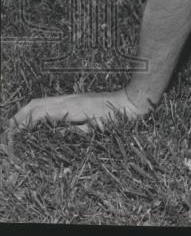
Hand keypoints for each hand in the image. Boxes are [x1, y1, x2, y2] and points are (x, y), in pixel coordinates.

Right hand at [9, 89, 147, 131]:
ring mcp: (72, 97)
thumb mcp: (97, 129)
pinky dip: (36, 110)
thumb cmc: (118, 117)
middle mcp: (68, 99)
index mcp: (70, 107)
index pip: (37, 114)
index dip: (22, 126)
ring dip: (25, 113)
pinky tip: (35, 120)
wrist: (133, 100)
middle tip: (8, 133)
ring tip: (15, 127)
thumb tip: (55, 135)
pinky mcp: (76, 99)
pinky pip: (50, 102)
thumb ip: (76, 132)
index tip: (11, 137)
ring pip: (41, 102)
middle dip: (17, 118)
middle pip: (34, 105)